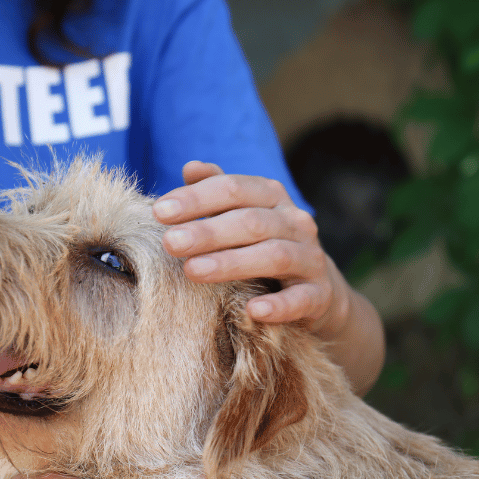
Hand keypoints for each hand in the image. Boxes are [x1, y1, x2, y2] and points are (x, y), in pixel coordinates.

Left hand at [153, 161, 349, 339]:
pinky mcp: (320, 295)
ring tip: (193, 271)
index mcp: (272, 197)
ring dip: (231, 263)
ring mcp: (311, 258)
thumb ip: (218, 192)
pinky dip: (278, 305)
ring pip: (274, 256)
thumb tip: (191, 167)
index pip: (233, 189)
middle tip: (170, 243)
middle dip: (207, 231)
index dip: (196, 198)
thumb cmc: (264, 246)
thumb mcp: (242, 215)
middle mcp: (295, 222)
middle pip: (250, 222)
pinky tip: (252, 310)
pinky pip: (301, 299)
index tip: (159, 212)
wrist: (319, 289)